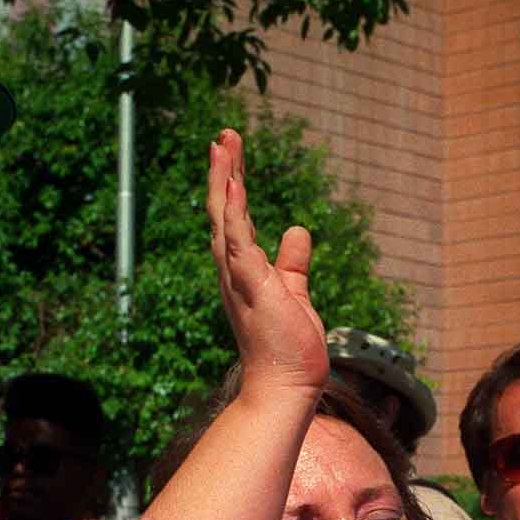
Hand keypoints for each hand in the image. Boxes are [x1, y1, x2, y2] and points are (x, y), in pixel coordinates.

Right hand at [207, 128, 327, 398]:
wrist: (287, 385)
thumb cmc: (288, 346)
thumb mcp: (294, 292)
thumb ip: (293, 262)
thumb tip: (296, 229)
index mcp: (243, 272)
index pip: (234, 220)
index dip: (232, 187)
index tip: (231, 155)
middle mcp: (233, 271)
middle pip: (223, 212)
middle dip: (223, 172)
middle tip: (224, 135)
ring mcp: (239, 278)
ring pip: (226, 219)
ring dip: (224, 181)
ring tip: (223, 145)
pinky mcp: (251, 285)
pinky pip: (238, 241)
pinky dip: (235, 213)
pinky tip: (234, 186)